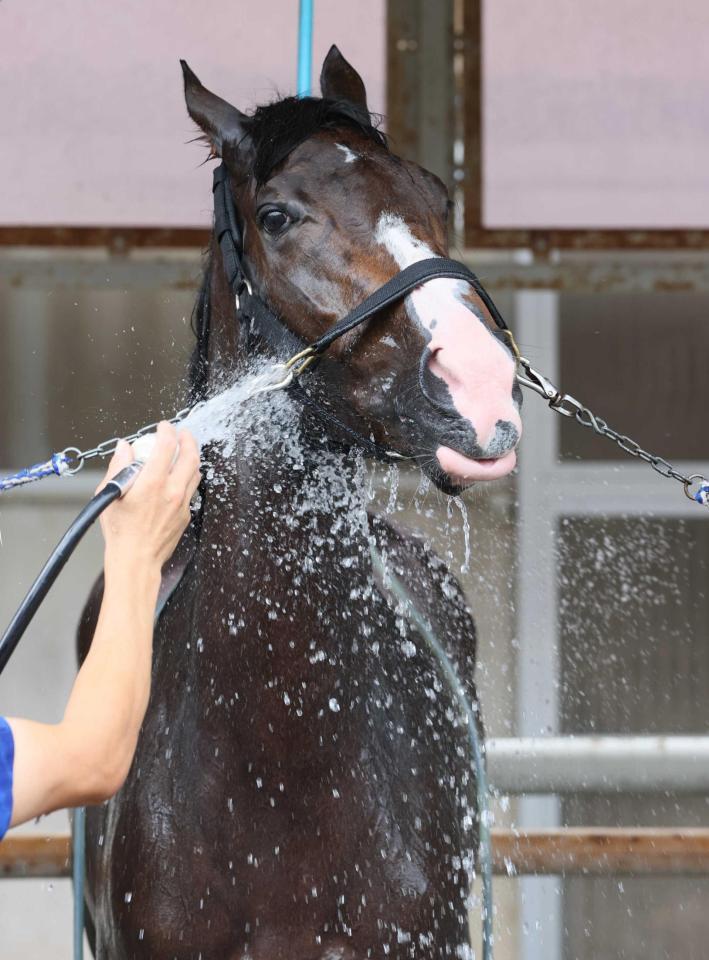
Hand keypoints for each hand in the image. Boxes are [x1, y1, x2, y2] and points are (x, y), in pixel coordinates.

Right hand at [98, 422, 200, 570]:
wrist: (136, 560)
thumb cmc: (121, 532)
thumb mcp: (110, 494)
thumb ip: (118, 466)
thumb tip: (124, 448)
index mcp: (152, 484)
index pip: (167, 447)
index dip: (167, 431)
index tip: (164, 427)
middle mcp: (172, 491)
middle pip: (190, 457)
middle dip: (188, 440)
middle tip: (182, 433)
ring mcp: (182, 504)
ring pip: (195, 473)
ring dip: (192, 457)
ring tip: (184, 451)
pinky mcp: (185, 514)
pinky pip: (191, 489)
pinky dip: (188, 476)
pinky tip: (179, 475)